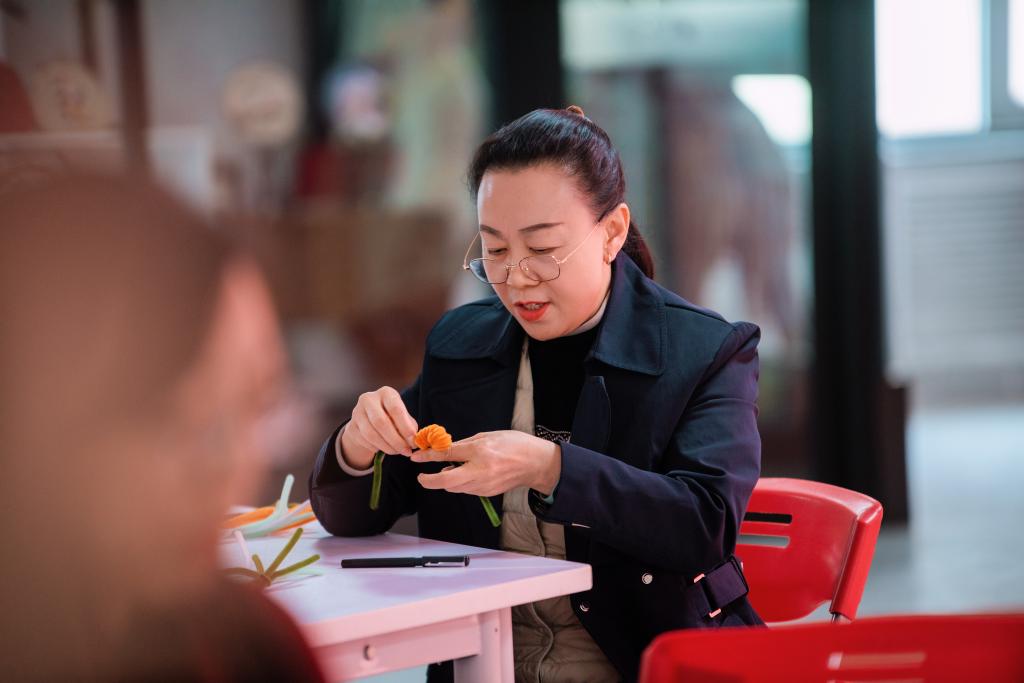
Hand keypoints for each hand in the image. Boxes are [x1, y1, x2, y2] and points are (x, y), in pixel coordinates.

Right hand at [339, 387, 417, 469]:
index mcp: (386, 393)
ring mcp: (357, 412)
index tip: (413, 440)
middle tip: (406, 451)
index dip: (405, 426)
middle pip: (381, 422)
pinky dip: (378, 448)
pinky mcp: (351, 427)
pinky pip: (365, 441)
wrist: (369, 421)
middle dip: (396, 440)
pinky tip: (386, 448)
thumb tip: (413, 442)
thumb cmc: (392, 417)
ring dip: (387, 447)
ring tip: (398, 451)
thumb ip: (409, 427)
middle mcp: (369, 399)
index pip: (395, 408)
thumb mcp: (403, 417)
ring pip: (371, 434)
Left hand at [411, 430, 560, 497]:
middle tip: (421, 477)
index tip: (416, 457)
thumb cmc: (514, 445)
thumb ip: (464, 444)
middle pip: (446, 481)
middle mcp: (480, 471)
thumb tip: (445, 450)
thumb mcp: (488, 436)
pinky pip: (466, 489)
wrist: (535, 463)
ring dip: (446, 480)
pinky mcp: (487, 493)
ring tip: (447, 469)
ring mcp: (484, 485)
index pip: (447, 454)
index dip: (428, 456)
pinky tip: (464, 474)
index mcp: (480, 451)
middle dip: (429, 481)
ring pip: (454, 487)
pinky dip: (459, 483)